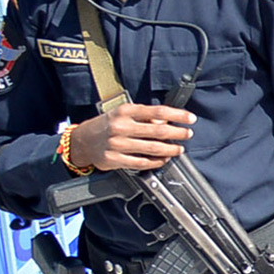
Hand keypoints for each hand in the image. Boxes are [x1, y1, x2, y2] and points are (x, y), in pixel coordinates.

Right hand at [68, 103, 194, 170]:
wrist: (83, 141)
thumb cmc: (107, 124)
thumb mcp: (123, 113)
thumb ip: (143, 116)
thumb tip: (166, 121)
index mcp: (125, 111)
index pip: (157, 111)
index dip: (177, 115)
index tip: (190, 118)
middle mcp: (121, 126)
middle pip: (157, 131)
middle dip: (177, 133)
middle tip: (187, 134)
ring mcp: (118, 144)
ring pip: (151, 148)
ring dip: (169, 149)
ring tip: (179, 149)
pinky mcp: (115, 159)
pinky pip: (141, 162)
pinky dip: (156, 162)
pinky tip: (163, 159)